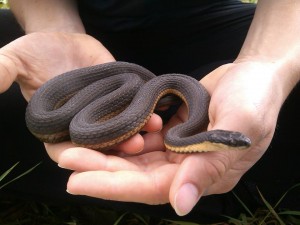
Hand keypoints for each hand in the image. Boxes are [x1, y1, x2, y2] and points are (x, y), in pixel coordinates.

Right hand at [0, 32, 160, 153]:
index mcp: (58, 128)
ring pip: (121, 128)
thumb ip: (4, 72)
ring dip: (137, 129)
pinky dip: (146, 109)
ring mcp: (106, 113)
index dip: (80, 154)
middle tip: (134, 145)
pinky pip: (134, 107)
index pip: (67, 149)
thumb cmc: (37, 51)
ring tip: (152, 126)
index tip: (94, 153)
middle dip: (117, 146)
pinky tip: (159, 109)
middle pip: (101, 144)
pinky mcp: (121, 99)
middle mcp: (85, 125)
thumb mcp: (17, 59)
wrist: (64, 38)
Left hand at [52, 61, 284, 215]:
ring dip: (106, 152)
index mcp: (204, 175)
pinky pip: (142, 138)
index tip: (77, 182)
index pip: (153, 188)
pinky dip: (123, 136)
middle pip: (137, 175)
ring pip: (135, 158)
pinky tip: (102, 131)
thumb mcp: (239, 128)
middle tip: (65, 160)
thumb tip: (181, 205)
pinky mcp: (172, 132)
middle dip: (100, 169)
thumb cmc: (255, 98)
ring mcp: (178, 150)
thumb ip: (208, 167)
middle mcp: (186, 167)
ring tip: (74, 146)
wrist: (254, 75)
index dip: (114, 186)